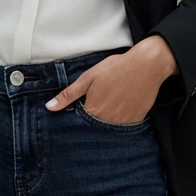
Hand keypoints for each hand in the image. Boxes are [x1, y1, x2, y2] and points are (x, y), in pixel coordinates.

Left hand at [44, 39, 175, 123]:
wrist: (146, 65)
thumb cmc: (116, 68)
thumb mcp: (88, 78)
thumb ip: (69, 94)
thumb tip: (50, 107)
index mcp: (93, 110)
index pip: (79, 125)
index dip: (76, 122)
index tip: (76, 119)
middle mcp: (107, 121)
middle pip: (94, 129)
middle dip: (91, 125)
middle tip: (97, 108)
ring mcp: (123, 123)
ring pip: (109, 130)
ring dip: (105, 124)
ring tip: (109, 108)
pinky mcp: (136, 120)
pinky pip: (124, 128)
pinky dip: (120, 122)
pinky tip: (120, 109)